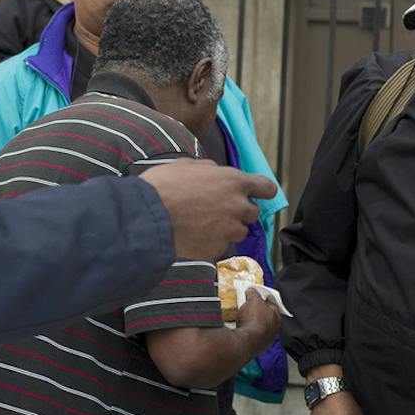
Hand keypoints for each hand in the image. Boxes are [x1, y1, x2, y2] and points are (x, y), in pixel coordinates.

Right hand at [140, 161, 275, 261]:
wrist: (148, 217)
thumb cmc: (164, 186)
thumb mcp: (188, 165)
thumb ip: (211, 170)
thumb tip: (216, 173)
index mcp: (234, 181)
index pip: (266, 187)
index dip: (263, 191)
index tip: (259, 193)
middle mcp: (237, 207)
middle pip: (252, 213)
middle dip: (238, 211)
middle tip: (217, 209)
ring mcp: (228, 230)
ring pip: (238, 232)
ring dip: (227, 228)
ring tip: (203, 224)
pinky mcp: (216, 249)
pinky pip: (220, 246)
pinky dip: (211, 242)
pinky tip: (193, 235)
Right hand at [233, 286, 280, 355]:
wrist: (244, 342)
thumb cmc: (254, 320)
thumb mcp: (253, 300)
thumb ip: (254, 293)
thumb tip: (252, 291)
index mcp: (277, 317)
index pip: (272, 304)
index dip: (263, 298)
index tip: (256, 295)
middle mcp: (272, 330)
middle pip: (264, 316)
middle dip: (256, 310)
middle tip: (247, 305)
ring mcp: (263, 340)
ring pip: (256, 326)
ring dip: (249, 321)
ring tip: (240, 316)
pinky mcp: (254, 346)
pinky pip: (249, 334)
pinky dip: (244, 330)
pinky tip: (238, 327)